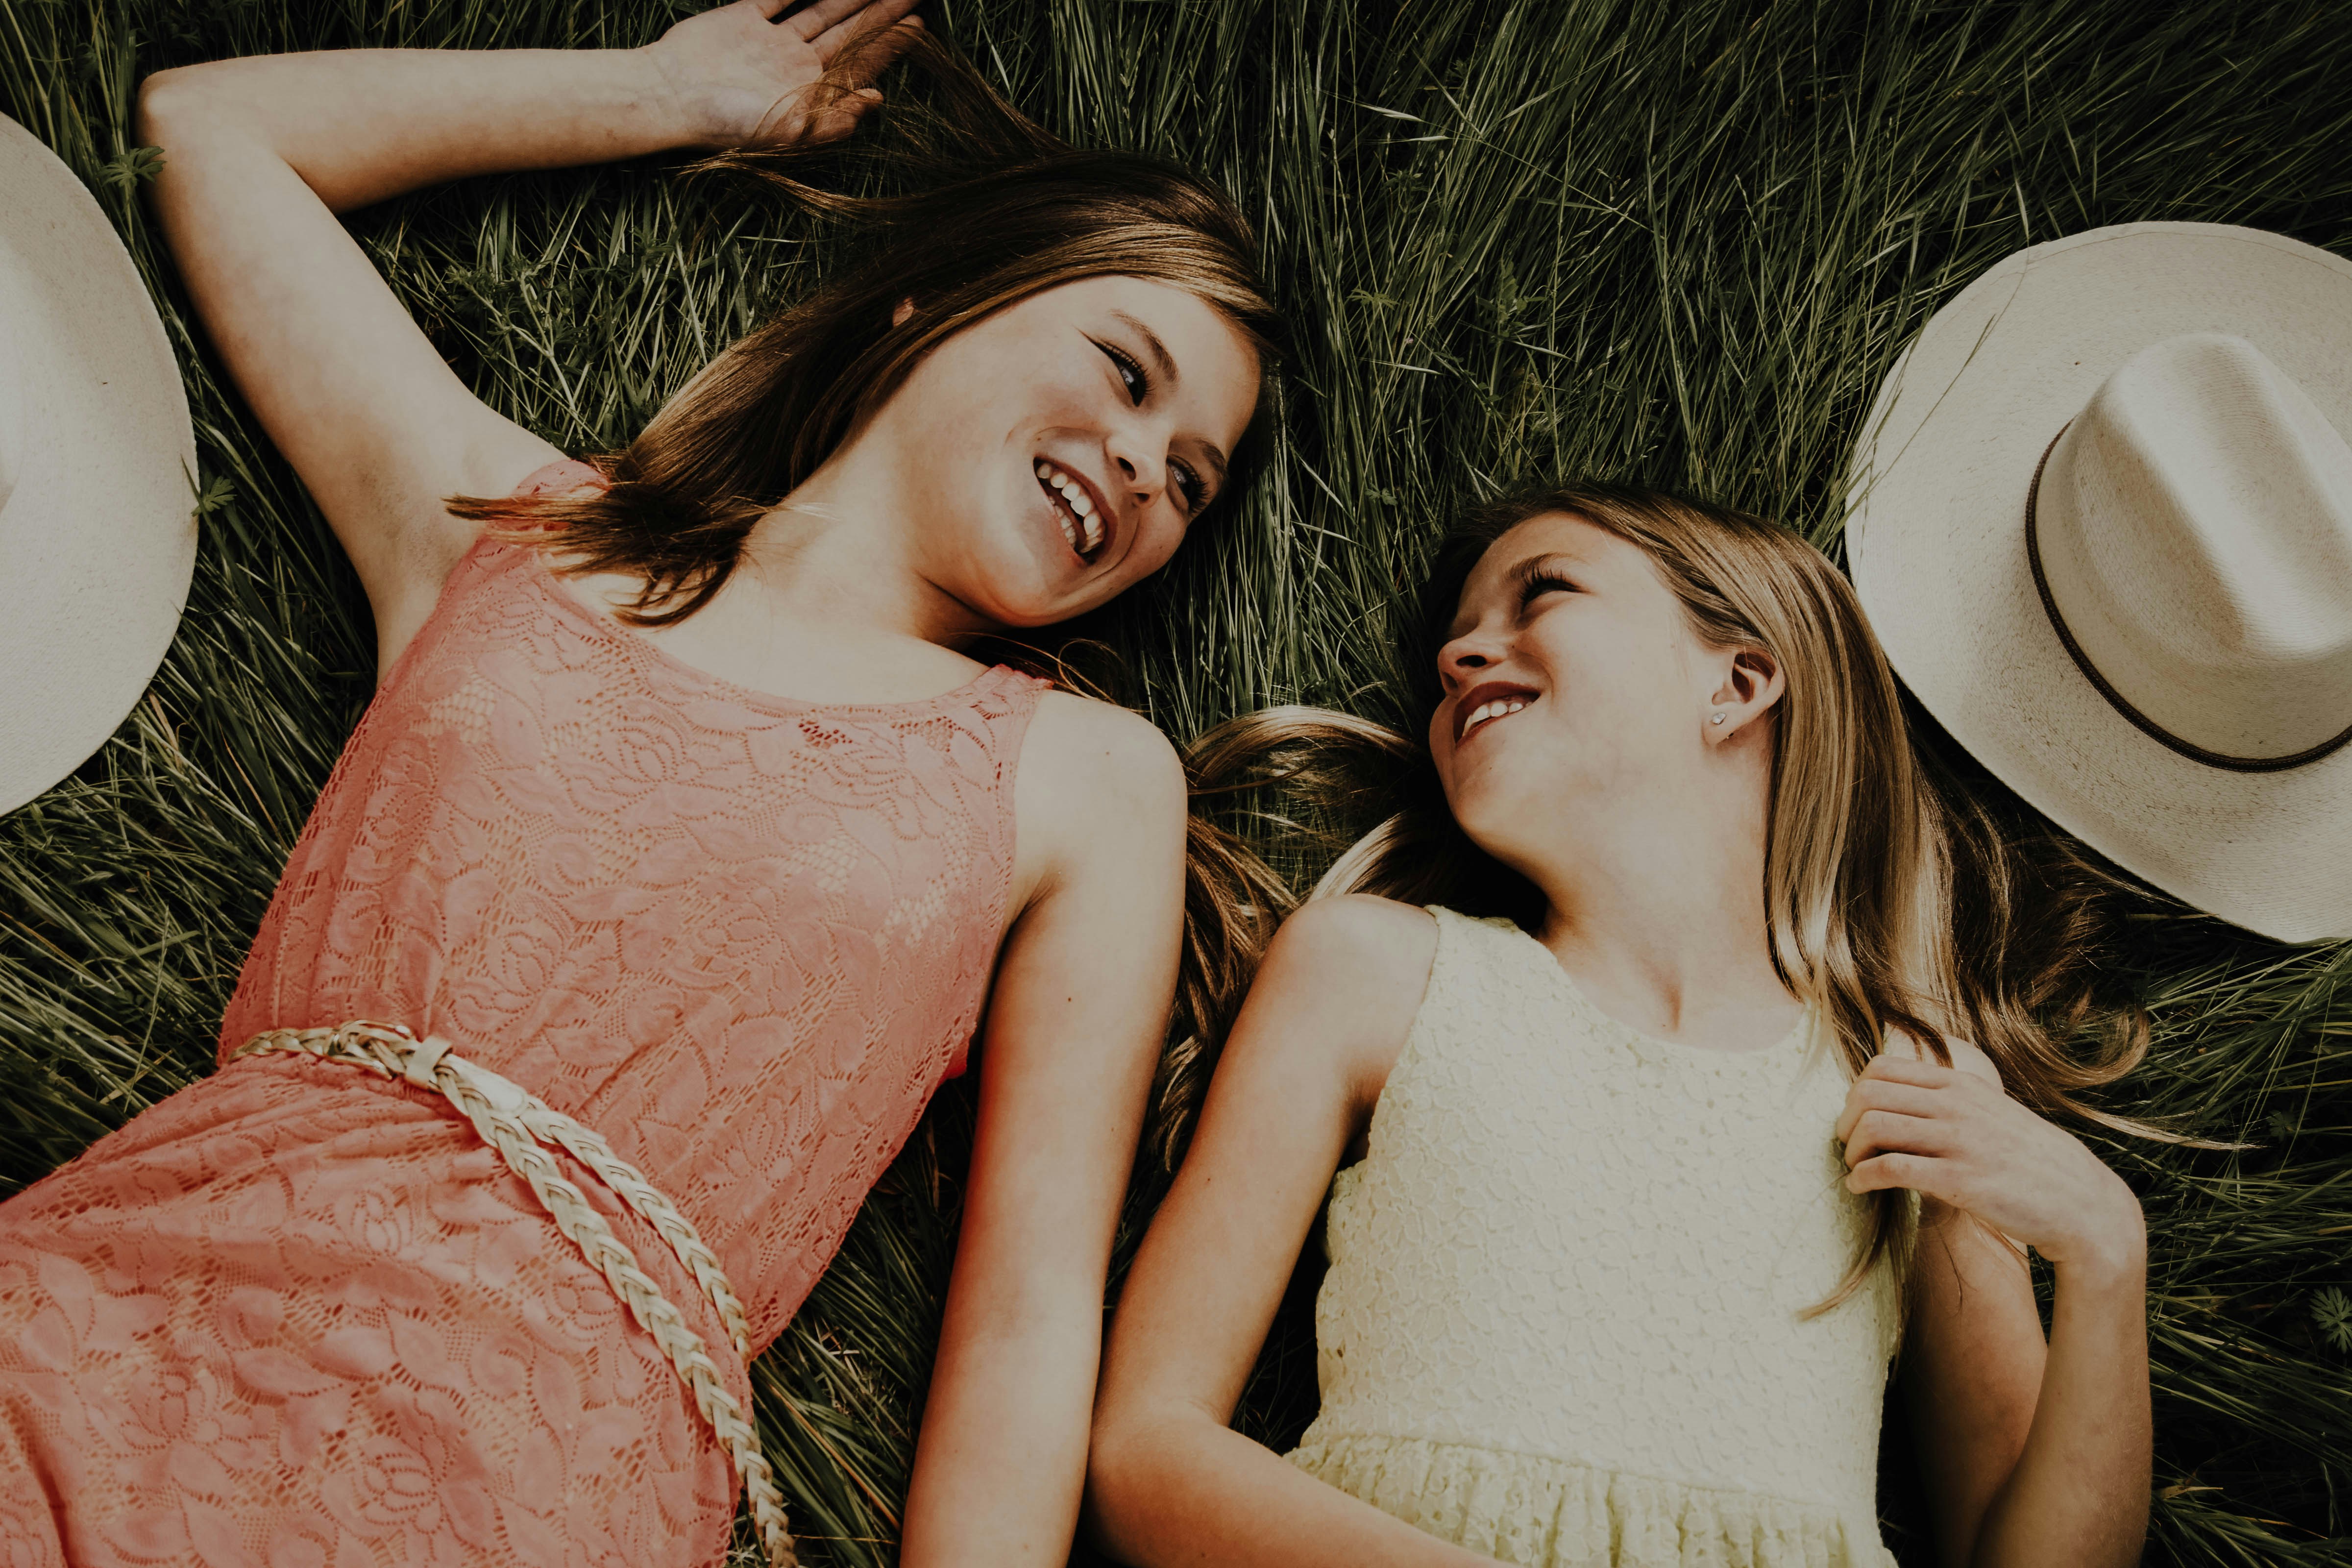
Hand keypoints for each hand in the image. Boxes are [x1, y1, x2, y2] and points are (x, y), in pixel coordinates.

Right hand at [643, 0, 924, 152]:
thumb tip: (877, 98)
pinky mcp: (744, 18)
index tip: (919, 25)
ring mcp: (771, 41)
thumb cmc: (726, 122)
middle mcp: (796, 66)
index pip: (860, 63)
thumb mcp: (787, 130)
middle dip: (882, 14)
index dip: (891, 45)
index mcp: (811, 92)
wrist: (669, 96)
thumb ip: (834, 118)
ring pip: (822, 10)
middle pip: (849, 33)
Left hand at [1836, 1054, 2144, 1279]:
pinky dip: (1862, 1177)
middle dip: (1846, 1121)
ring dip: (1852, 1151)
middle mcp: (1956, 1105)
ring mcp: (1958, 1141)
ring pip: (1873, 1127)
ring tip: (1854, 1168)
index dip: (1856, 1093)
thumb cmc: (2030, 1161)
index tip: (1855, 1117)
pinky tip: (1859, 1188)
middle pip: (1868, 1094)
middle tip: (1848, 1145)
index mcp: (1961, 1083)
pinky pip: (1889, 1169)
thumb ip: (1950, 1100)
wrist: (2081, 1203)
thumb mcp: (1991, 1112)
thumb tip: (1899, 1100)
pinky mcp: (1958, 1180)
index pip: (1882, 1068)